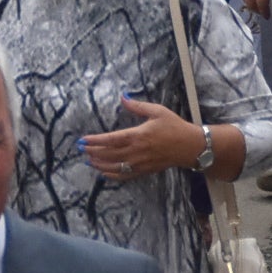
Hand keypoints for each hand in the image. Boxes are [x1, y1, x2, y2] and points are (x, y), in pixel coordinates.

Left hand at [81, 98, 205, 181]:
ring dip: (100, 164)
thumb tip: (123, 97)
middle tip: (81, 149)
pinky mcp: (145, 170)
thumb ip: (137, 106)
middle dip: (93, 152)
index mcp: (137, 135)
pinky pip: (126, 176)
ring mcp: (140, 163)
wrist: (190, 146)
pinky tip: (104, 173)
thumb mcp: (157, 111)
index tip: (83, 140)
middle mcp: (136, 151)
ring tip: (89, 160)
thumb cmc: (174, 126)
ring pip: (115, 166)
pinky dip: (113, 175)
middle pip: (109, 154)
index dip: (95, 141)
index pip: (110, 139)